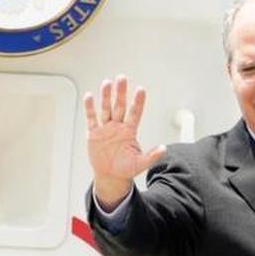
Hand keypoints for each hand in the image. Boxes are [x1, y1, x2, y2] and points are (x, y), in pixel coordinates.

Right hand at [84, 75, 165, 207]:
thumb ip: (152, 156)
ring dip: (106, 96)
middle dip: (121, 93)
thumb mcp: (141, 163)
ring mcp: (106, 128)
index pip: (135, 113)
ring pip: (106, 109)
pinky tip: (90, 96)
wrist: (111, 176)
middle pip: (119, 106)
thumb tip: (164, 149)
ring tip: (107, 83)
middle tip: (122, 79)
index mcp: (129, 132)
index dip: (138, 102)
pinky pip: (92, 118)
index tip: (141, 90)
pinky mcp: (94, 133)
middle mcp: (118, 127)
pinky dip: (90, 108)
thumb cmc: (126, 169)